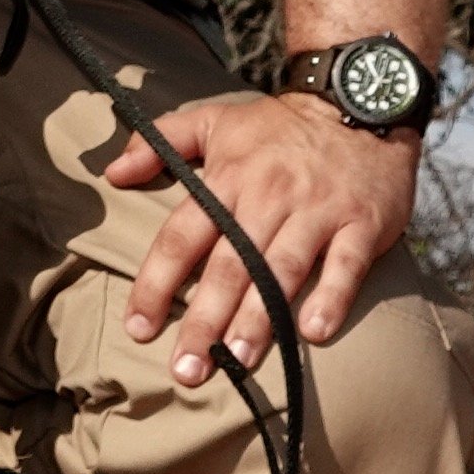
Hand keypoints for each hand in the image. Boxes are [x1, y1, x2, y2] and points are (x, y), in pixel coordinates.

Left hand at [101, 88, 417, 376]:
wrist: (360, 101)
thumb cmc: (279, 127)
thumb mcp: (215, 120)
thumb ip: (160, 142)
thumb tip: (112, 172)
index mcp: (229, 178)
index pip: (183, 236)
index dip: (157, 283)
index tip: (138, 329)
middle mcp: (269, 196)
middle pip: (230, 265)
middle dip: (204, 321)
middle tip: (185, 371)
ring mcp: (317, 210)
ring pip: (282, 270)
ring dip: (259, 320)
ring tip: (237, 363)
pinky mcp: (361, 223)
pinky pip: (345, 264)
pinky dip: (332, 297)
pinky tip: (313, 333)